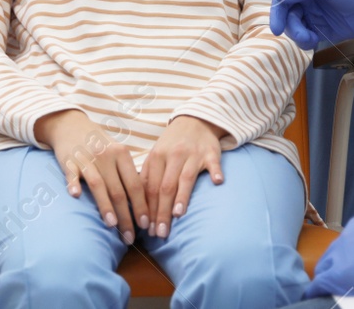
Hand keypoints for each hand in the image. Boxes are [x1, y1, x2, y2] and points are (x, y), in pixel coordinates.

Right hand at [35, 109, 146, 245]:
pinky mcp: (69, 161)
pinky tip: (75, 195)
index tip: (146, 225)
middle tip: (130, 236)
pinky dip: (73, 183)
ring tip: (113, 225)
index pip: (135, 184)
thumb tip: (143, 205)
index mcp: (121, 154)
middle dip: (126, 216)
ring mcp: (87, 158)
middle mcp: (106, 156)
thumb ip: (127, 175)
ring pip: (99, 185)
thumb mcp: (117, 153)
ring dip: (106, 206)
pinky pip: (72, 173)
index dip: (141, 206)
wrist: (72, 125)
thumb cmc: (99, 145)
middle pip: (119, 190)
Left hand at [141, 115, 224, 238]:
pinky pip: (213, 163)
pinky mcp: (210, 152)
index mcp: (156, 157)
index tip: (147, 230)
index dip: (148, 210)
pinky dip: (215, 172)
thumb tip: (136, 205)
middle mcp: (173, 155)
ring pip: (185, 177)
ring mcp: (193, 154)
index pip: (150, 188)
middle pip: (165, 187)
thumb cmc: (172, 144)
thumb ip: (148, 177)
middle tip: (160, 233)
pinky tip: (217, 182)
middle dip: (161, 212)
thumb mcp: (156, 155)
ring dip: (182, 196)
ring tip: (178, 215)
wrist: (194, 120)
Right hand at [269, 0, 353, 49]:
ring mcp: (314, 16)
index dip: (276, 13)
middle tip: (305, 37)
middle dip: (292, 28)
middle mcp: (306, 0)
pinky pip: (306, 37)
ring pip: (295, 28)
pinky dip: (306, 41)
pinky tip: (316, 41)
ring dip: (299, 36)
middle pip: (287, 16)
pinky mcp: (322, 30)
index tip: (277, 29)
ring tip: (312, 40)